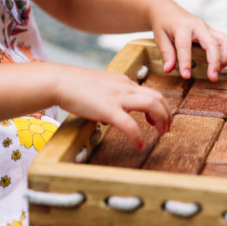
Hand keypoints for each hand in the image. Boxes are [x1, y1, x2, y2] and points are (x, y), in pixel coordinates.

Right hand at [54, 66, 170, 149]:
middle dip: (166, 113)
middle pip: (157, 96)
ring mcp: (118, 97)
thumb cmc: (74, 86)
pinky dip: (138, 136)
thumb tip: (111, 119)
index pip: (149, 91)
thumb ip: (109, 99)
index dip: (159, 106)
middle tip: (166, 128)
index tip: (157, 118)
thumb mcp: (98, 88)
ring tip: (161, 133)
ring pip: (152, 104)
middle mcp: (124, 86)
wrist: (60, 80)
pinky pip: (130, 125)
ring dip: (161, 119)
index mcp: (123, 81)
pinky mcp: (108, 109)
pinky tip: (139, 145)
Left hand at [150, 0, 226, 81]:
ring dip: (224, 57)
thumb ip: (166, 53)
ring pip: (224, 40)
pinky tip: (219, 65)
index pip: (185, 45)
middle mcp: (197, 25)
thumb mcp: (159, 37)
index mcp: (182, 26)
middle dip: (214, 61)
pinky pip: (224, 41)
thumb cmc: (163, 23)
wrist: (167, 10)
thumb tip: (169, 69)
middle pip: (211, 42)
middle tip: (213, 78)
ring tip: (218, 72)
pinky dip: (225, 53)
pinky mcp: (211, 31)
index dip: (186, 62)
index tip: (186, 76)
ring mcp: (206, 27)